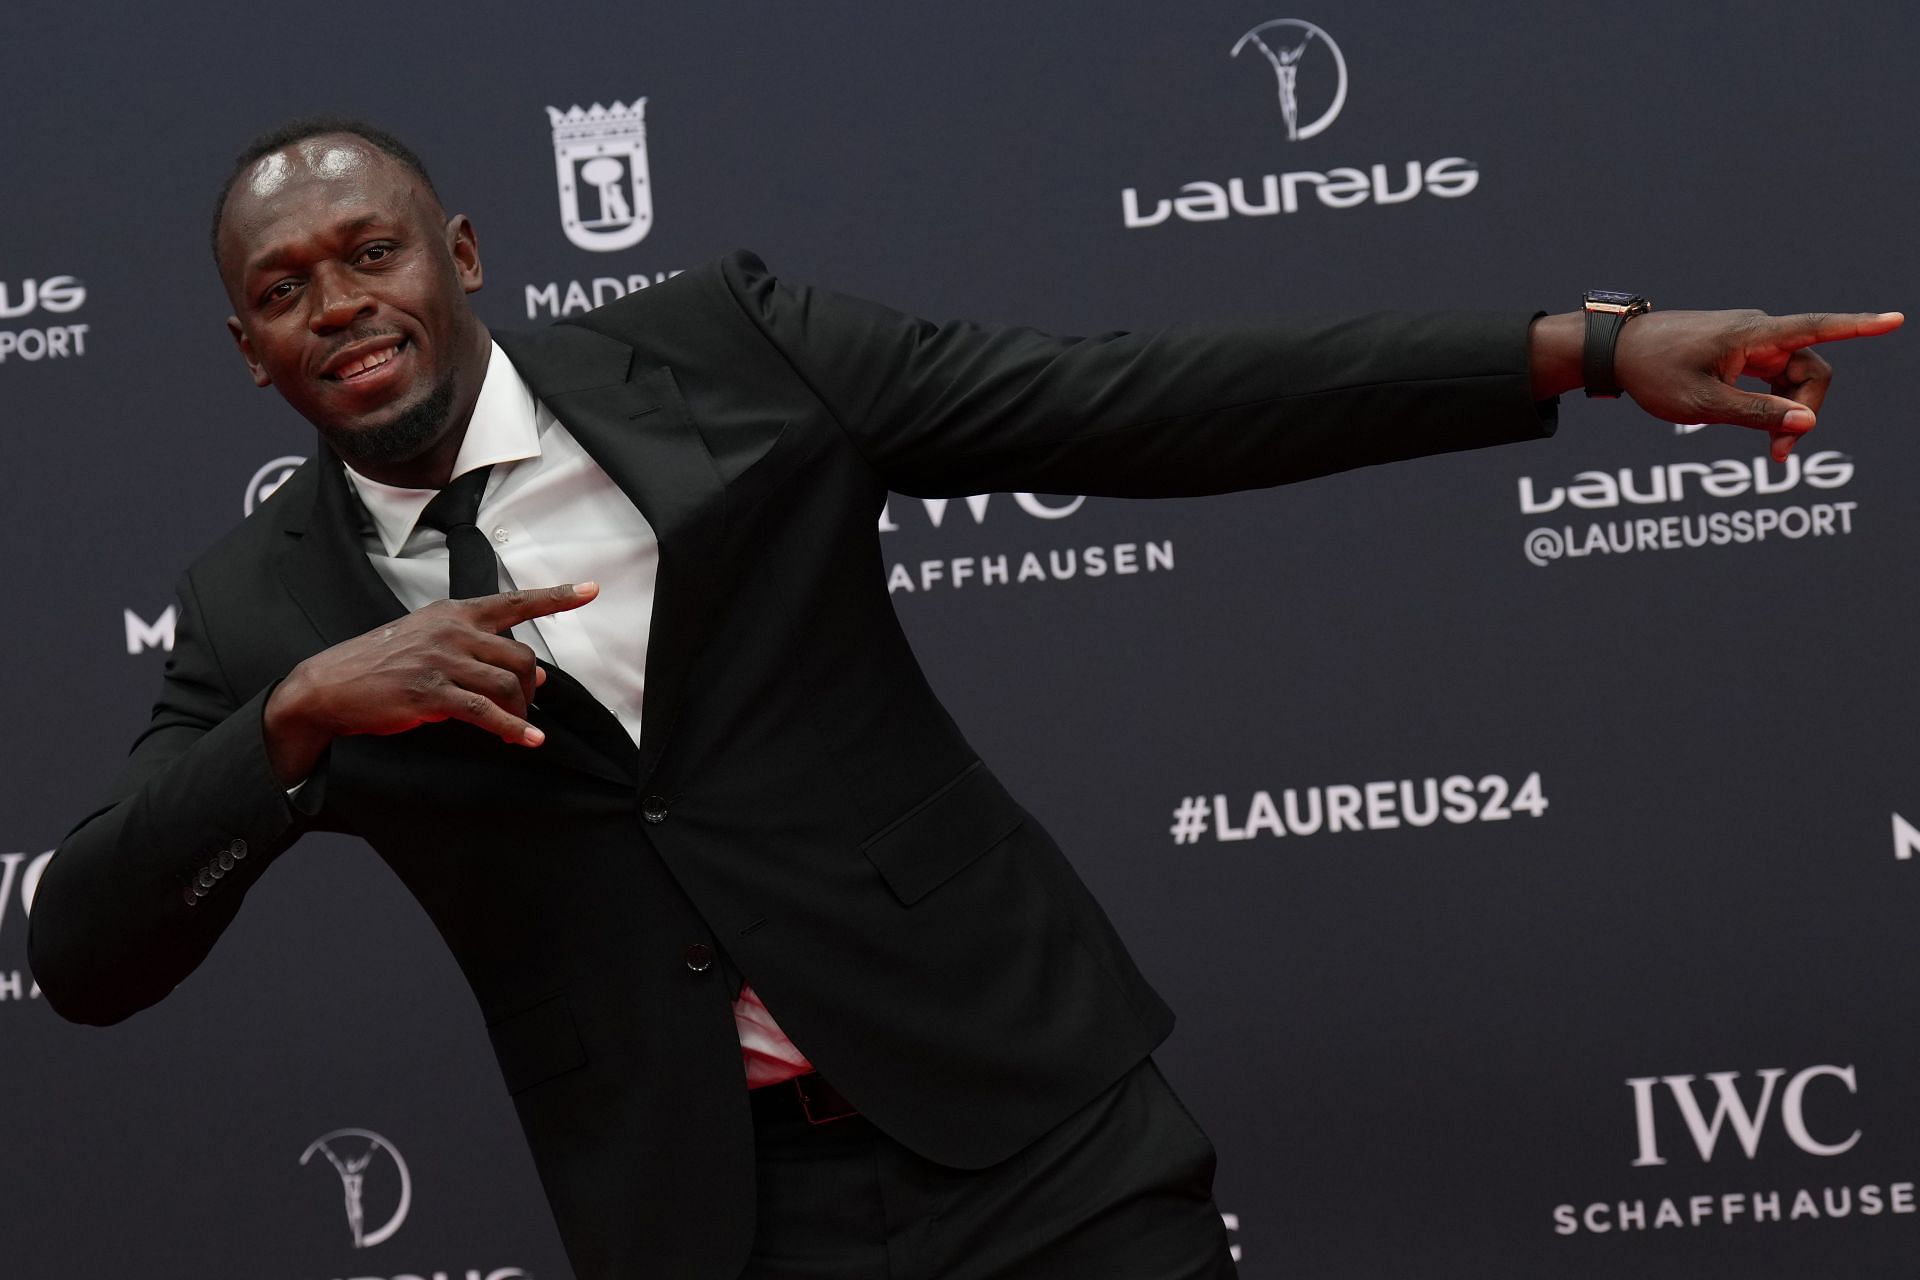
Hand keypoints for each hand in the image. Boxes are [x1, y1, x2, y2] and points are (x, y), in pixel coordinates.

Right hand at [262, 582, 598, 784]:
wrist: (328, 686)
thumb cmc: (380, 665)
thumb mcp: (429, 644)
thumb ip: (478, 652)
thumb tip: (531, 673)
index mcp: (453, 612)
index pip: (515, 601)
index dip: (557, 595)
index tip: (591, 589)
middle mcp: (451, 630)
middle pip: (521, 654)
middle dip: (530, 686)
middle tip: (523, 705)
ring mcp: (441, 660)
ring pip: (508, 683)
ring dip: (520, 711)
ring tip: (515, 727)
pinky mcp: (430, 693)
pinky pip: (485, 711)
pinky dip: (511, 729)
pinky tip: (525, 740)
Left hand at [1530, 309, 1903, 460]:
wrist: (1614, 351)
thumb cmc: (1653, 373)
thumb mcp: (1702, 404)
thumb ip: (1756, 414)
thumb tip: (1808, 422)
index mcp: (1751, 335)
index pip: (1817, 328)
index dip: (1859, 326)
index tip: (1895, 320)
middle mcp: (1757, 332)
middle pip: (1808, 370)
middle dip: (1805, 412)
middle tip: (1778, 457)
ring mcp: (1748, 341)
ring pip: (1790, 378)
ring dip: (1787, 414)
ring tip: (1770, 453)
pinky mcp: (1737, 352)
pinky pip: (1770, 378)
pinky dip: (1769, 405)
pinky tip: (1756, 429)